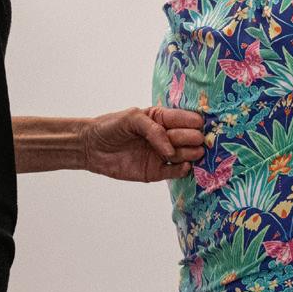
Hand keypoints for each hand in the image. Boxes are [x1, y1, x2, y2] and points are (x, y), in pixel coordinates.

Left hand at [78, 106, 206, 182]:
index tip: (201, 124)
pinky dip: (182, 170)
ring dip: (191, 153)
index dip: (193, 121)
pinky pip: (174, 172)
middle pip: (187, 137)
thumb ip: (153, 129)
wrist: (91, 147)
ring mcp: (161, 155)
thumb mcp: (132, 118)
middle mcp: (165, 136)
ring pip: (184, 154)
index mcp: (162, 119)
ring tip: (196, 152)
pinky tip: (185, 166)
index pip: (184, 119)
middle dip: (194, 138)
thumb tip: (169, 149)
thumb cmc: (110, 127)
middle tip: (199, 140)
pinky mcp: (155, 171)